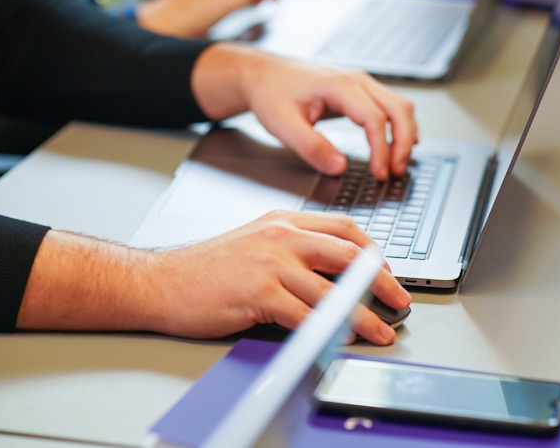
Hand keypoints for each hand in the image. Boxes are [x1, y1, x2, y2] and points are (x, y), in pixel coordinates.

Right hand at [17, 213, 410, 343]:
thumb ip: (292, 250)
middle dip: (381, 280)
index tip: (387, 270)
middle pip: (348, 255)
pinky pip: (305, 314)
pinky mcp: (259, 293)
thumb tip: (331, 273)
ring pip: (331, 290)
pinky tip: (340, 339)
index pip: (343, 228)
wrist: (161, 282)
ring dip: (362, 314)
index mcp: (282, 221)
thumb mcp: (254, 242)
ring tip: (379, 330)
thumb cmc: (205, 268)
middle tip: (399, 299)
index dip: (372, 250)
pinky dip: (328, 329)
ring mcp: (270, 263)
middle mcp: (280, 236)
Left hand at [191, 44, 417, 178]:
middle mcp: (356, 79)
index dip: (381, 149)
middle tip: (396, 172)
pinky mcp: (360, 89)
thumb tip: (339, 167)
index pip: (373, 118)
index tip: (379, 174)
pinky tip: (399, 144)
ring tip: (398, 163)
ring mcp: (361, 82)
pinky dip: (400, 125)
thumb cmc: (271, 94)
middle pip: (398, 108)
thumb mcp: (282, 125)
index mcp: (339, 85)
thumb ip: (311, 148)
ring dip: (405, 134)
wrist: (263, 74)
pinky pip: (391, 105)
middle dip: (403, 143)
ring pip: (400, 104)